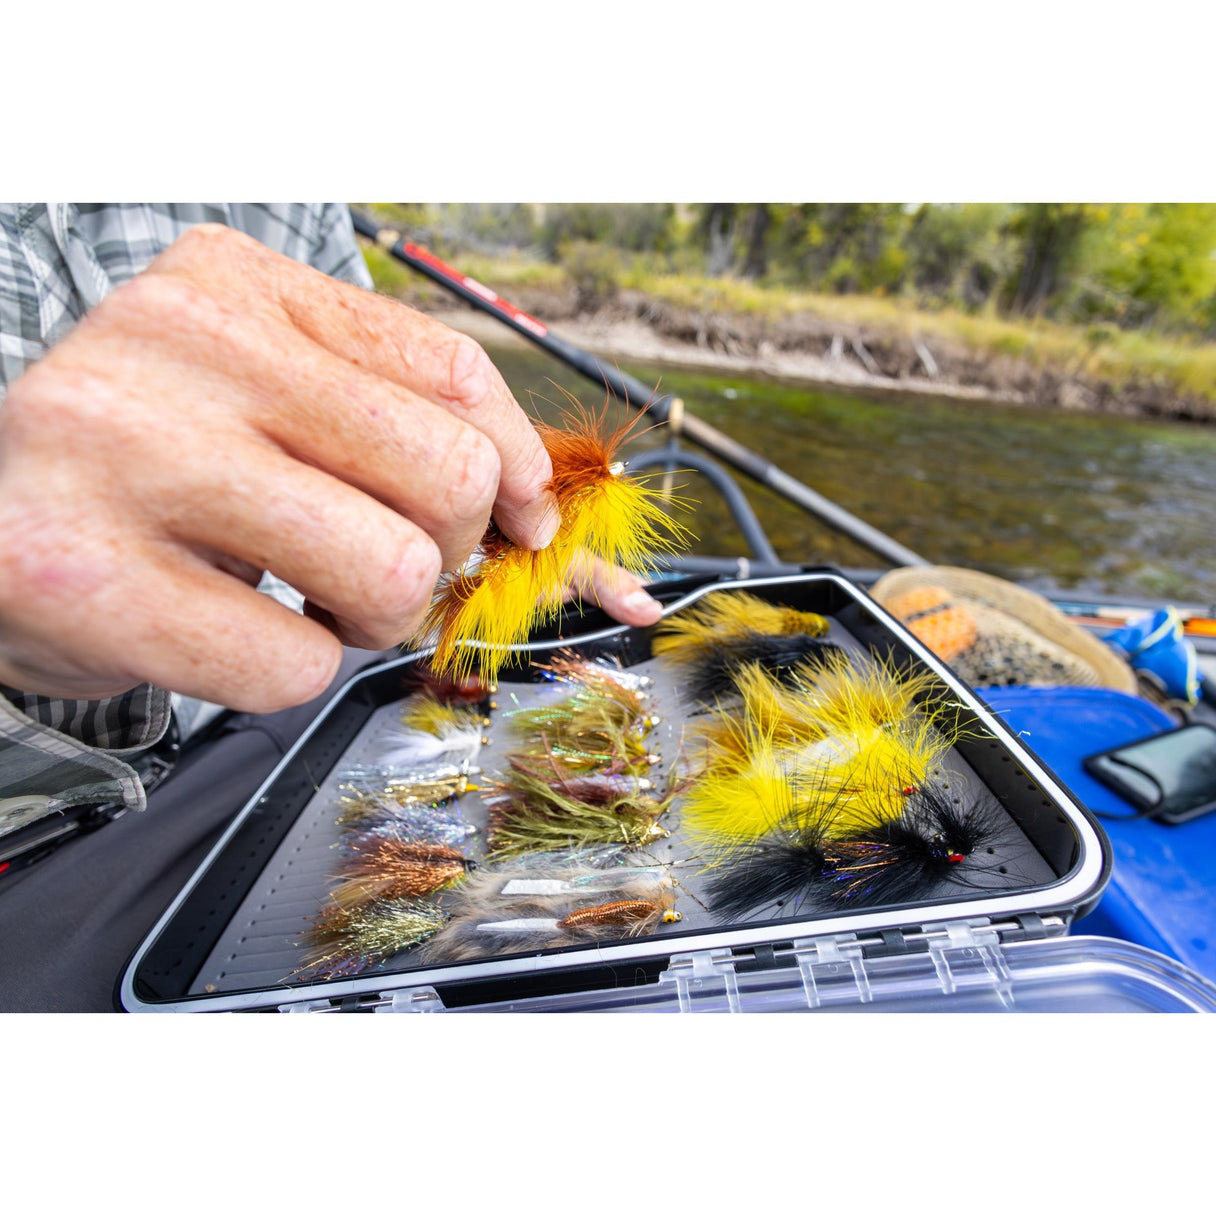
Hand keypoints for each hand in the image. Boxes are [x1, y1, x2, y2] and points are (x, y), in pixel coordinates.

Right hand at [0, 224, 651, 712]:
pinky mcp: (78, 574)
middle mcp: (177, 344)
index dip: (518, 464)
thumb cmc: (149, 473)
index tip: (523, 519)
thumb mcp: (268, 403)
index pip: (452, 369)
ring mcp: (121, 453)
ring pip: (387, 570)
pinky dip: (288, 673)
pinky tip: (226, 632)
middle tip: (377, 566)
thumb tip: (553, 521)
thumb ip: (406, 433)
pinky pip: (293, 664)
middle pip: (445, 476)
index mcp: (237, 285)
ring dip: (369, 619)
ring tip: (302, 600)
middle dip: (440, 552)